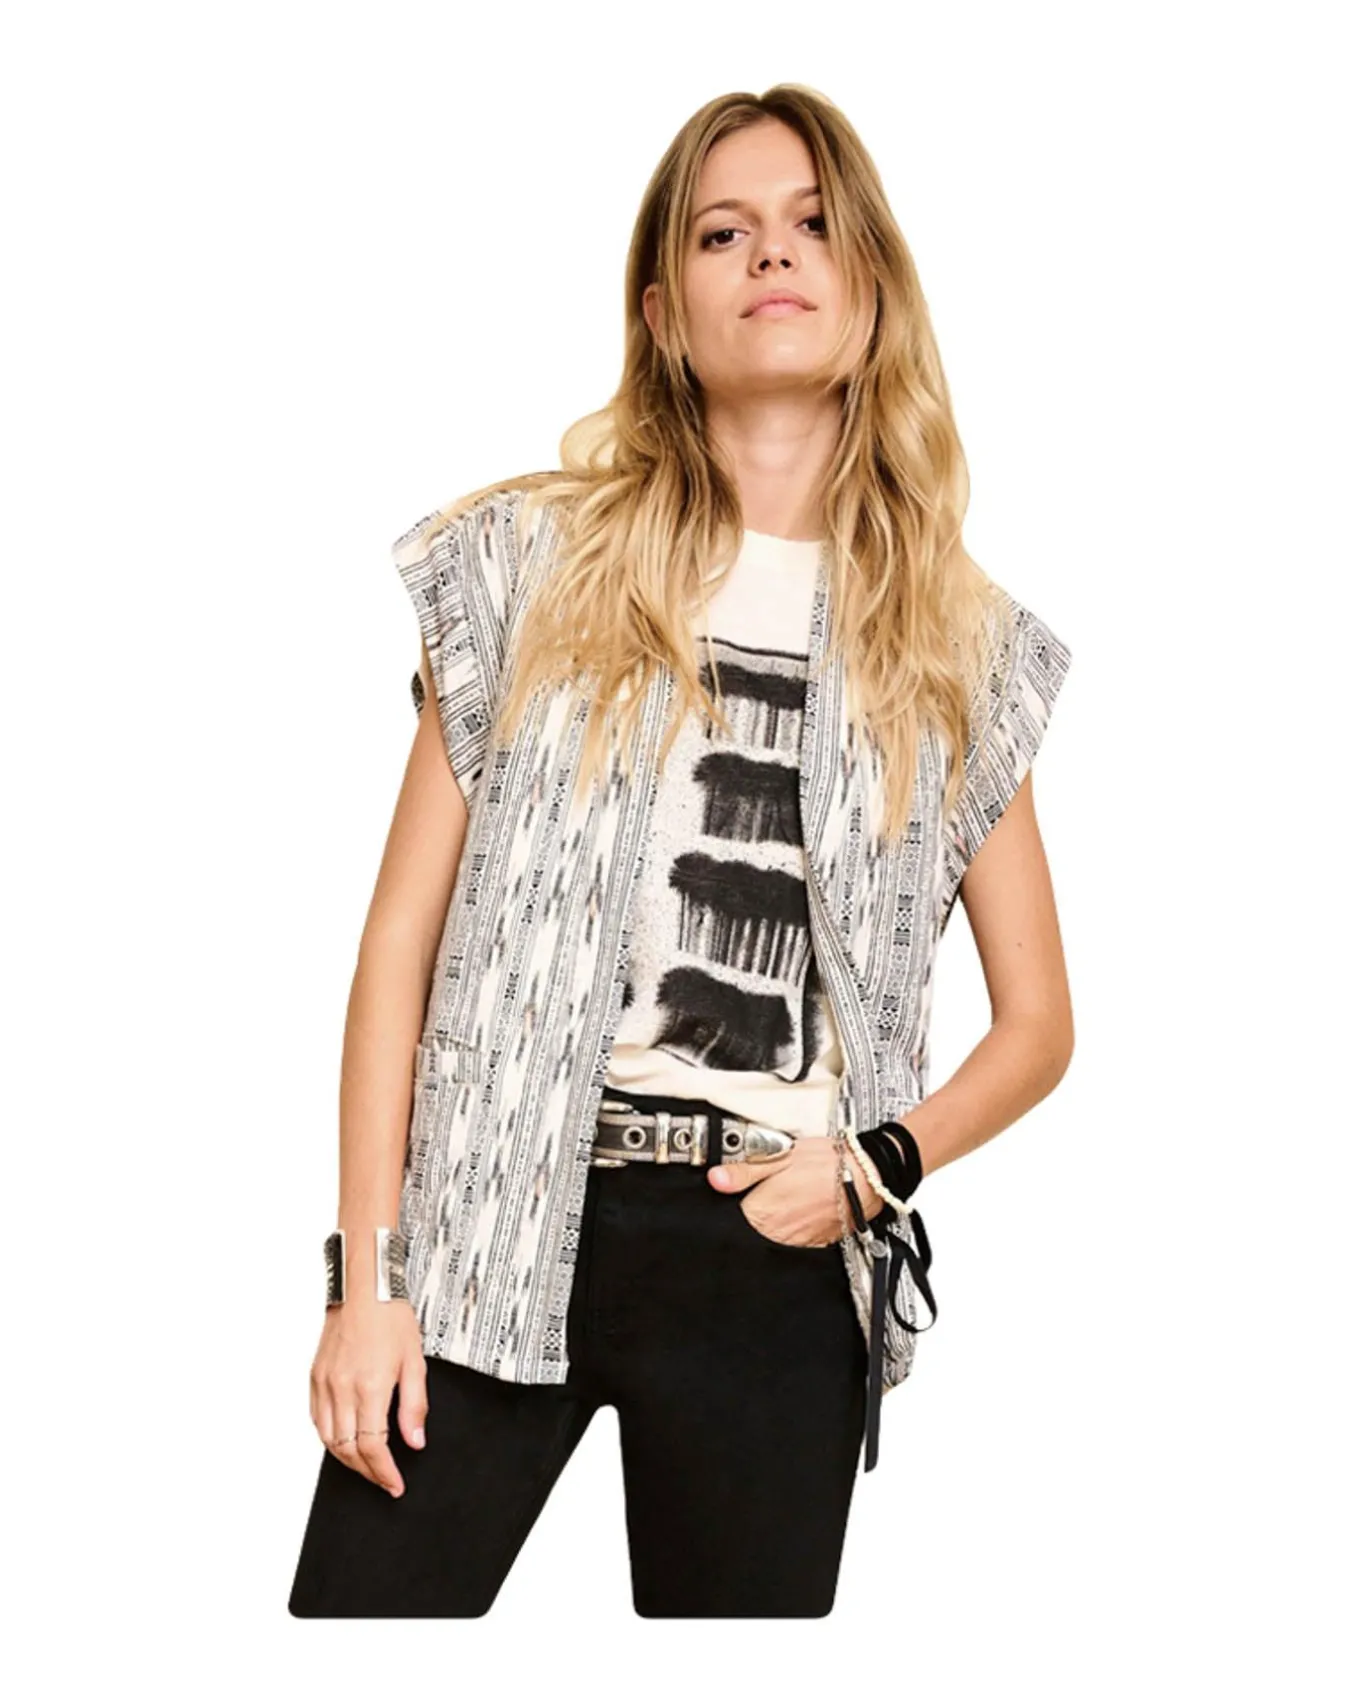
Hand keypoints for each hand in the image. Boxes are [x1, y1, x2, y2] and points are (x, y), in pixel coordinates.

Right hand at [309, 1294, 427, 1496]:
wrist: (364, 1287)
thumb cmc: (391, 1318)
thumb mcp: (415, 1361)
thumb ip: (414, 1406)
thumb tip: (414, 1442)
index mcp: (369, 1387)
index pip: (372, 1447)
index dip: (384, 1472)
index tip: (395, 1485)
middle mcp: (341, 1389)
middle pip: (347, 1450)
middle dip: (367, 1472)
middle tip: (384, 1480)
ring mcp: (324, 1384)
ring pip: (327, 1439)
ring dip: (346, 1459)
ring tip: (367, 1466)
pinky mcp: (314, 1376)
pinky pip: (316, 1419)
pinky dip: (328, 1437)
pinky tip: (343, 1440)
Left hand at [706, 1134, 885, 1245]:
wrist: (867, 1177)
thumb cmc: (827, 1164)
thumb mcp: (779, 1156)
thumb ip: (743, 1172)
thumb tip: (715, 1180)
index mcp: (762, 1213)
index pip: (730, 1218)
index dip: (731, 1203)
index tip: (734, 1194)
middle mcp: (778, 1235)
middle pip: (749, 1230)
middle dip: (752, 1213)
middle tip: (765, 1193)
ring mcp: (797, 1243)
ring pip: (771, 1238)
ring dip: (773, 1223)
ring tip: (787, 1200)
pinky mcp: (816, 1245)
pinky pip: (794, 1242)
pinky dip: (794, 1229)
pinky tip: (800, 1210)